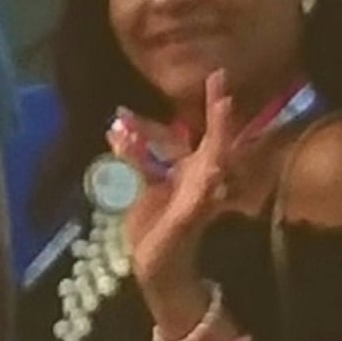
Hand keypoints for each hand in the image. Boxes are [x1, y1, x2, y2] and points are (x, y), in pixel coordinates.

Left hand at [126, 75, 246, 339]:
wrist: (153, 266)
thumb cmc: (150, 226)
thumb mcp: (135, 183)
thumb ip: (130, 156)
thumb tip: (115, 125)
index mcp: (190, 170)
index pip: (200, 132)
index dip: (208, 107)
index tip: (217, 74)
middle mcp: (200, 180)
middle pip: (217, 142)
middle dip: (221, 116)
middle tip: (225, 87)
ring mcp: (198, 198)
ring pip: (214, 165)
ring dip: (220, 140)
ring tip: (225, 111)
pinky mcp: (189, 218)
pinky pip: (200, 199)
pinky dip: (207, 184)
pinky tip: (214, 169)